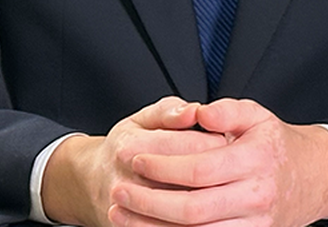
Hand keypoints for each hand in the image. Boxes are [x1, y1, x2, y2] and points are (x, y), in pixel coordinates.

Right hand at [42, 97, 228, 226]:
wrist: (93, 183)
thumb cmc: (126, 146)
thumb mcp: (141, 118)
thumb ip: (169, 111)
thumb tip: (195, 110)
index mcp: (131, 146)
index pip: (186, 145)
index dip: (215, 141)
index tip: (231, 139)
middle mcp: (127, 180)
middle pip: (188, 180)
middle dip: (218, 172)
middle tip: (234, 168)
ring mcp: (131, 211)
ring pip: (184, 211)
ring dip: (210, 200)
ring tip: (222, 188)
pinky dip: (193, 222)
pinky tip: (208, 211)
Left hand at [109, 98, 327, 226]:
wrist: (312, 179)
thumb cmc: (276, 144)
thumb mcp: (257, 115)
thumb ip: (226, 110)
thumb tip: (197, 111)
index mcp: (255, 161)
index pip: (200, 169)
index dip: (163, 166)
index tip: (135, 158)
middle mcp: (255, 198)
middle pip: (193, 209)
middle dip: (149, 203)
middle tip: (119, 191)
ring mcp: (254, 226)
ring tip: (122, 215)